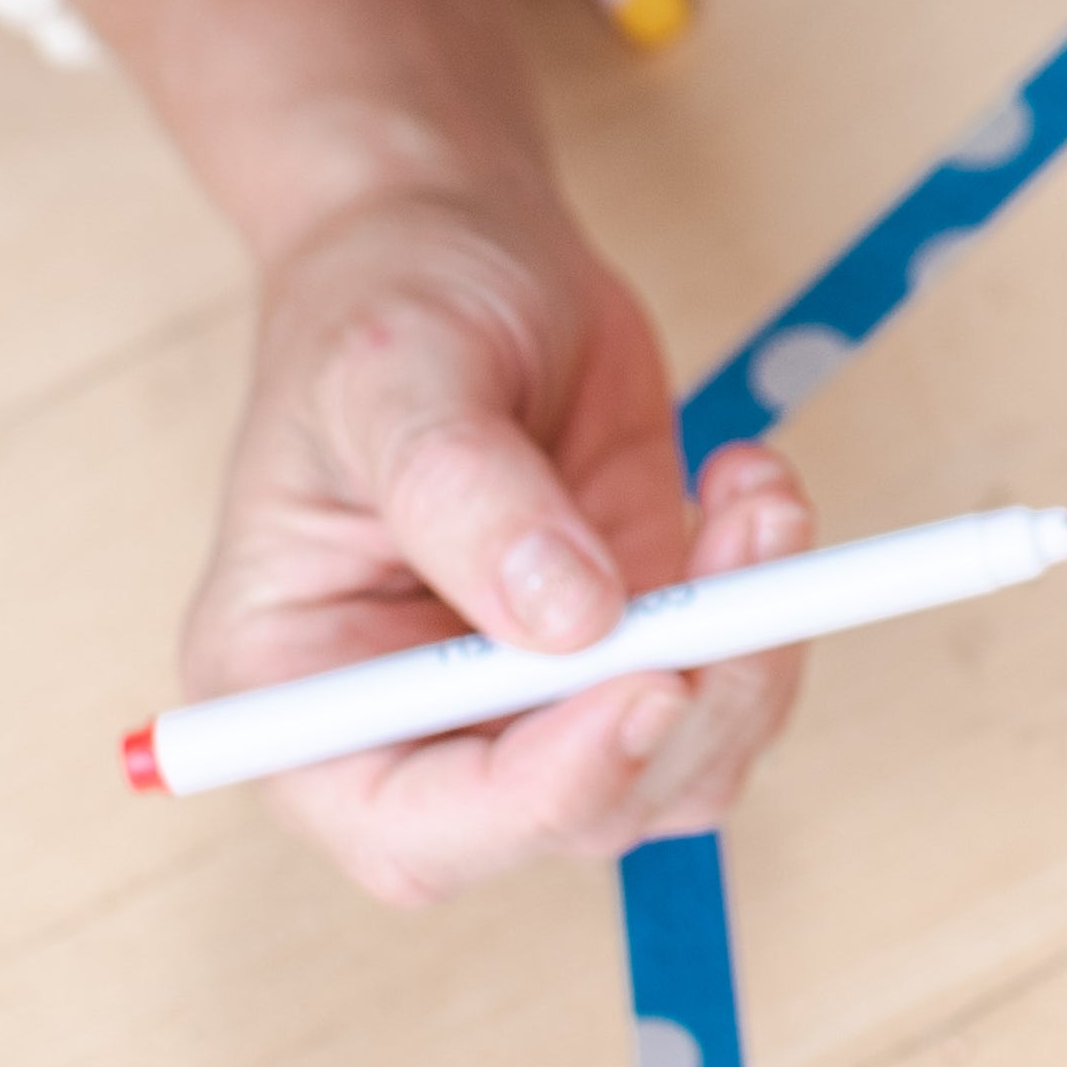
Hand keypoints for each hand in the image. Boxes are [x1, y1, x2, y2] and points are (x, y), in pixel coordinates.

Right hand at [180, 189, 809, 904]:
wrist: (459, 241)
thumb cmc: (385, 299)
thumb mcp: (399, 373)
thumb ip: (466, 495)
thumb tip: (569, 620)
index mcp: (295, 688)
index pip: (410, 825)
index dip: (535, 797)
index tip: (645, 690)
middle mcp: (411, 721)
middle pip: (570, 814)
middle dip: (682, 714)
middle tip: (745, 575)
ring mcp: (530, 692)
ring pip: (675, 765)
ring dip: (752, 652)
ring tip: (757, 497)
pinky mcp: (627, 640)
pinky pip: (728, 679)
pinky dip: (771, 601)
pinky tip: (753, 489)